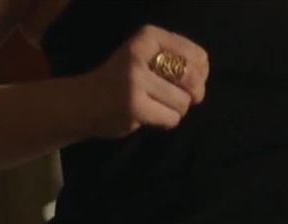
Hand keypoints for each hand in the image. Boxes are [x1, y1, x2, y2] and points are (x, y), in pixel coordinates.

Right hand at [77, 24, 210, 138]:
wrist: (85, 102)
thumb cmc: (123, 80)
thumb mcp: (147, 58)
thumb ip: (178, 62)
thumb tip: (203, 83)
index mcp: (147, 37)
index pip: (197, 55)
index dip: (199, 74)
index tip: (183, 81)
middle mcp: (140, 53)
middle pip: (192, 79)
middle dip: (191, 94)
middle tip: (175, 97)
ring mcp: (136, 80)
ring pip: (182, 102)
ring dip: (175, 110)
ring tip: (155, 105)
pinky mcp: (135, 106)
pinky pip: (171, 118)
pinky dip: (166, 121)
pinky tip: (149, 115)